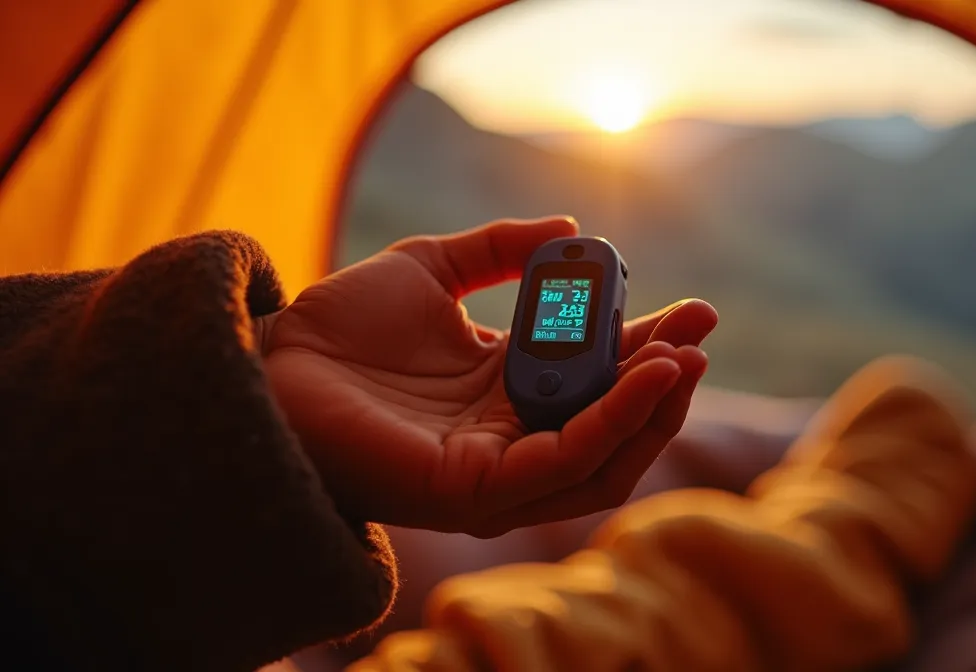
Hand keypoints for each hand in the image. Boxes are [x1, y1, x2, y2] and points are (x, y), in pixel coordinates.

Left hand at [260, 217, 717, 536]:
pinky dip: (617, 421)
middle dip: (665, 379)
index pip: (596, 378)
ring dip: (654, 409)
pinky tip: (648, 375)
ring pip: (604, 456)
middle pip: (611, 424)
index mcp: (505, 393)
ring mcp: (497, 474)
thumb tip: (571, 229)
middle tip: (702, 329)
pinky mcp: (479, 493)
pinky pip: (568, 462)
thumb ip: (499, 250)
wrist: (270, 363)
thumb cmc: (338, 327)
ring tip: (686, 357)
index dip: (647, 345)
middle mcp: (509, 440)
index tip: (692, 308)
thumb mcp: (432, 267)